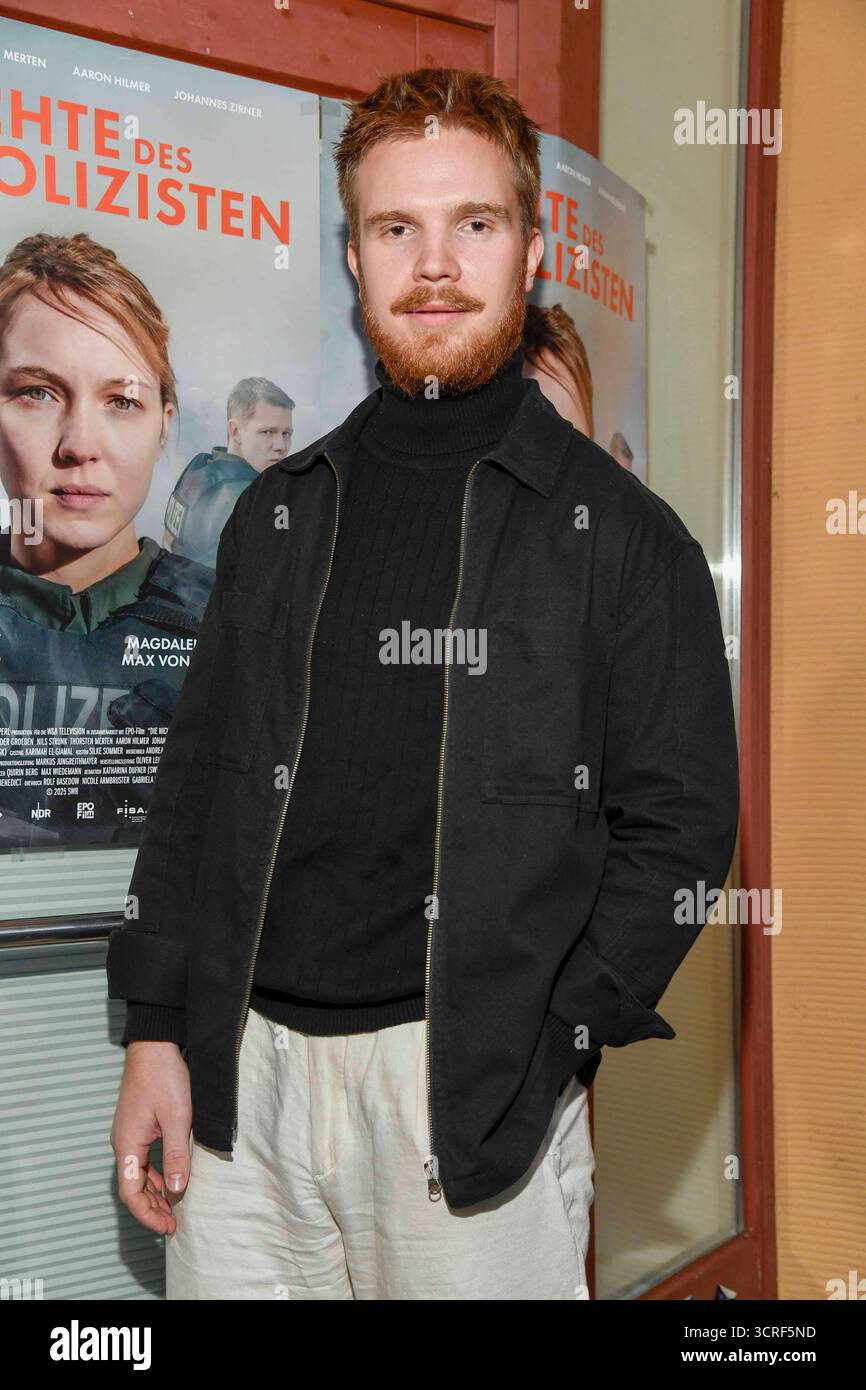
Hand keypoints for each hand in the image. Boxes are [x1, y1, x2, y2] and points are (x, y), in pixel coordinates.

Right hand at [110, 1041, 191, 1234]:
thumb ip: (176, 1156)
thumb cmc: (165, 1078)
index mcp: (127, 1145)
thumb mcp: (178, 1119)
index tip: (167, 1228)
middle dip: (152, 1208)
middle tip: (174, 1224)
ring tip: (175, 1207)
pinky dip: (157, 1174)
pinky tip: (172, 1179)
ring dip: (156, 1192)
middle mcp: (123, 1143)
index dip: (148, 1214)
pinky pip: (143, 1159)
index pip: (131, 1193)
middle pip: (133, 1187)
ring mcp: (129, 1134)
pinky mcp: (138, 1125)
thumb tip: (177, 1192)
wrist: (155, 1045)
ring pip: (138, 1174)